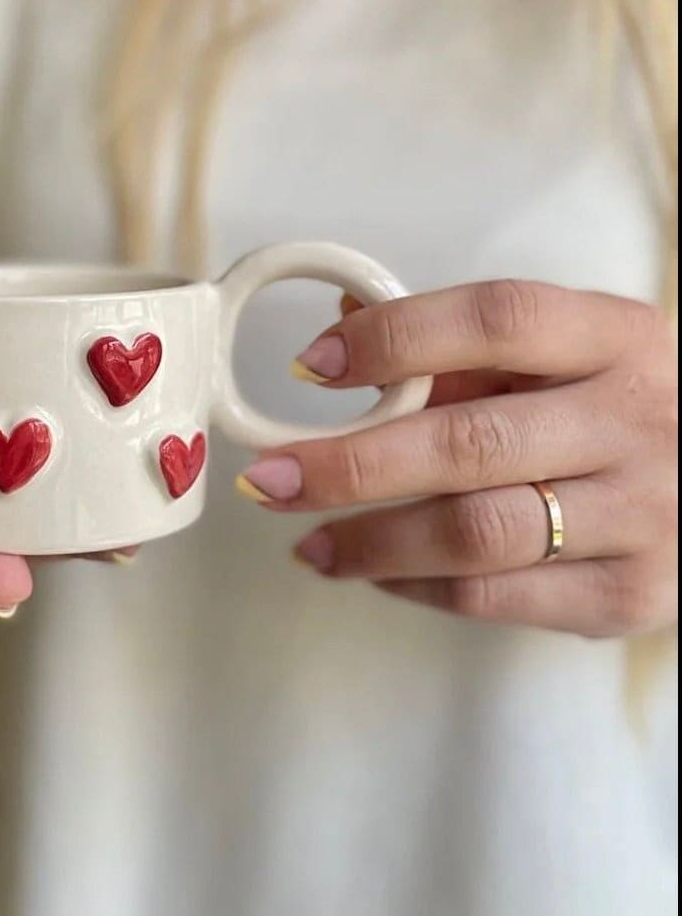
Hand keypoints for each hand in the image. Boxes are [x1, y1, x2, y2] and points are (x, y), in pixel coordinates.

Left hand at [237, 281, 677, 636]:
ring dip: (370, 541)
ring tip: (307, 541)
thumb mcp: (566, 354)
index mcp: (617, 337)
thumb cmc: (620, 408)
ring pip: (476, 532)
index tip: (310, 365)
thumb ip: (458, 345)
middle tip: (270, 476)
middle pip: (469, 442)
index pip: (496, 319)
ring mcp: (645, 515)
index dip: (393, 338)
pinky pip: (496, 596)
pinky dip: (417, 585)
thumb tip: (339, 321)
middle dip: (350, 463)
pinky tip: (374, 572)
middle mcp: (638, 421)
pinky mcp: (631, 595)